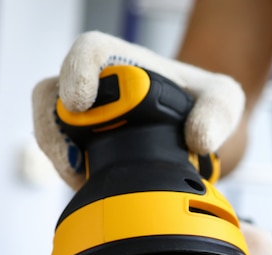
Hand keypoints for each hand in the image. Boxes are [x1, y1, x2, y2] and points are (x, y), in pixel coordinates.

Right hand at [31, 31, 244, 189]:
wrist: (196, 130)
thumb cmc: (203, 104)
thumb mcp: (223, 99)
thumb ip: (217, 112)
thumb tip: (198, 139)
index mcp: (126, 62)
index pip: (89, 51)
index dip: (76, 71)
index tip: (81, 103)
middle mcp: (98, 85)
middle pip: (51, 92)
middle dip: (53, 125)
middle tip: (73, 158)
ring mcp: (85, 116)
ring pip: (48, 126)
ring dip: (57, 153)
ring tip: (81, 177)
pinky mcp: (82, 144)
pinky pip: (60, 154)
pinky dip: (68, 171)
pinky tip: (87, 185)